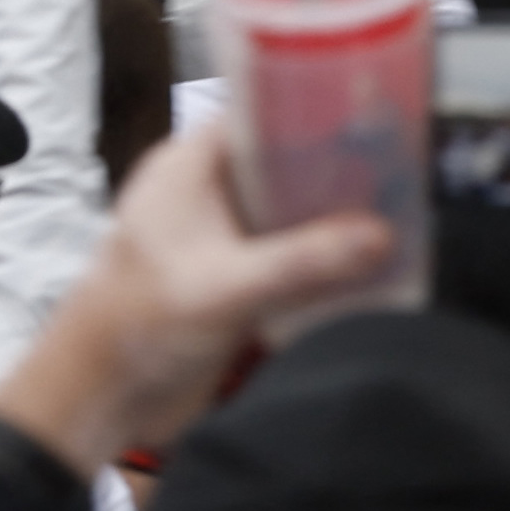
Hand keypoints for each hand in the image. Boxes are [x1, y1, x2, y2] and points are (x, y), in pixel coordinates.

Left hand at [0, 126, 394, 476]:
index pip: (265, 112)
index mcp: (190, 167)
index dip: (322, 107)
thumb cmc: (135, 327)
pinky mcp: (241, 277)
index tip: (383, 113)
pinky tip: (381, 262)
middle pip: (293, 160)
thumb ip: (303, 261)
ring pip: (300, 209)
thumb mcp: (224, 288)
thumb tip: (384, 235)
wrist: (99, 403)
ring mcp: (227, 235)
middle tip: (411, 168)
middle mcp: (211, 192)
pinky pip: (299, 254)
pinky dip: (333, 257)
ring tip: (410, 212)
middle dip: (348, 167)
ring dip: (345, 217)